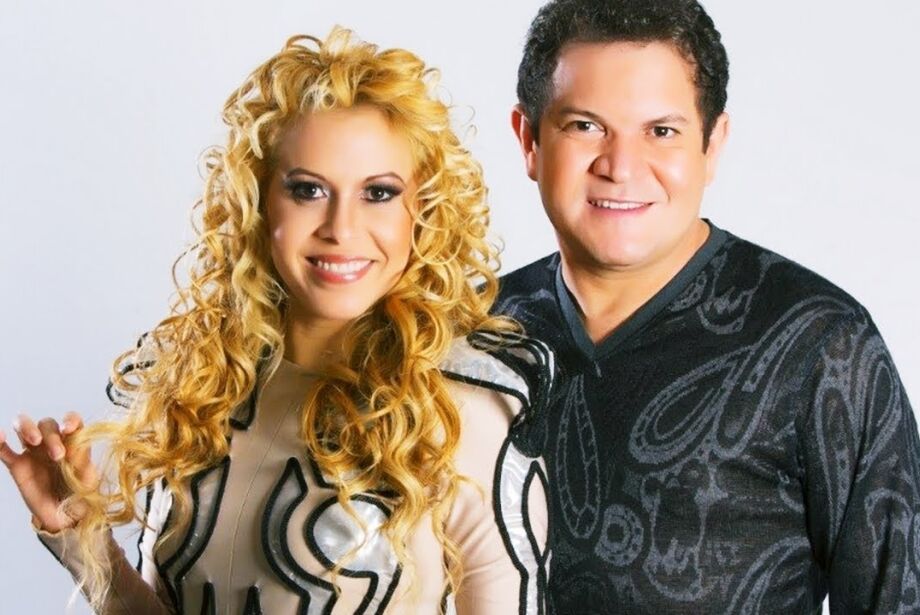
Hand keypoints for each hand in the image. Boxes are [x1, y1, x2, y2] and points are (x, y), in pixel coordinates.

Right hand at [0, 412, 95, 532]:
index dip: (69, 419)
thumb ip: (82, 461)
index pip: (71, 421)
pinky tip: (0, 436)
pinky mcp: (17, 465)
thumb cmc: (80, 494)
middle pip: (47, 424)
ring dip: (27, 427)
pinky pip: (4, 450)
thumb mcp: (87, 478)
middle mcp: (52, 442)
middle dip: (52, 436)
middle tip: (57, 455)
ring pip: (24, 426)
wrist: (64, 516)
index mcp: (73, 442)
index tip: (69, 429)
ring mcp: (33, 452)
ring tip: (34, 440)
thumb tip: (74, 444)